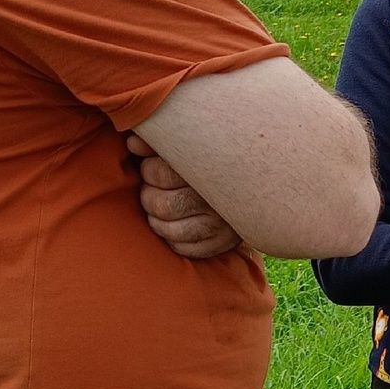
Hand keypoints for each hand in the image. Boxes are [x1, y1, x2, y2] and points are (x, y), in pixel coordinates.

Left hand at [127, 134, 241, 260]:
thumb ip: (158, 141)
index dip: (149, 170)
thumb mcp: (187, 144)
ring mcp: (222, 225)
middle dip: (150, 196)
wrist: (257, 178)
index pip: (160, 174)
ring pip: (170, 230)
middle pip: (162, 205)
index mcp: (209, 167)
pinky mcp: (223, 243)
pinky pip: (184, 248)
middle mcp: (218, 199)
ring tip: (161, 205)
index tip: (153, 166)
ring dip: (157, 219)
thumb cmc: (209, 158)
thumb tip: (133, 144)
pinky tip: (175, 223)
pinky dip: (172, 238)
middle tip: (156, 187)